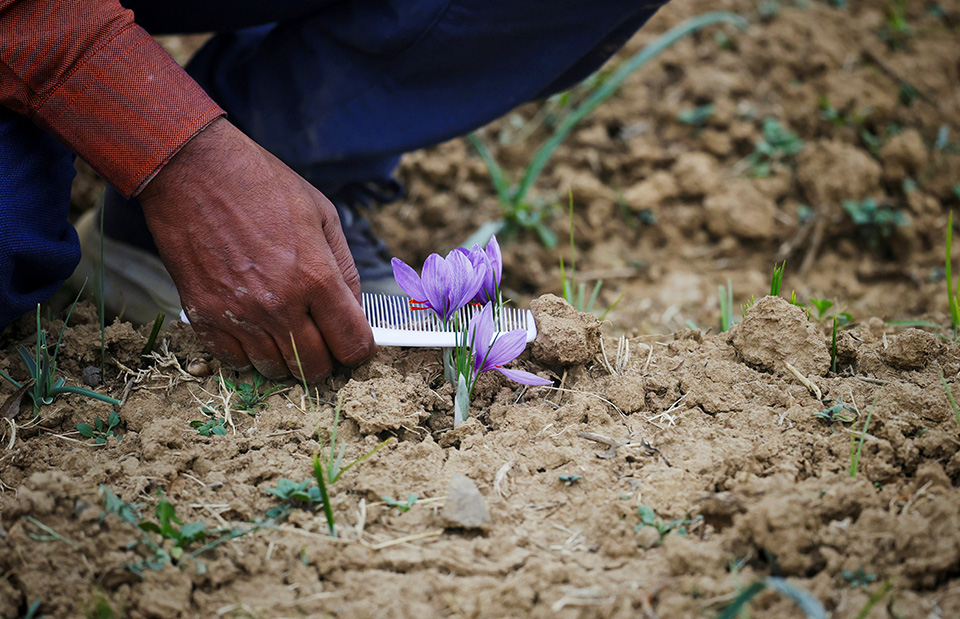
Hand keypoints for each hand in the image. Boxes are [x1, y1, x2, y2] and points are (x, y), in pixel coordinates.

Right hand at [137, 118, 375, 380]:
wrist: (193, 171)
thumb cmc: (262, 185)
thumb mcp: (323, 214)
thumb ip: (345, 268)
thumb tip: (355, 308)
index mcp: (315, 277)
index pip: (352, 344)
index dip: (359, 349)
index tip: (354, 343)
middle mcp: (279, 304)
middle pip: (316, 368)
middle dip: (326, 359)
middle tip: (321, 339)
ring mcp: (239, 315)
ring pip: (276, 370)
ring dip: (287, 358)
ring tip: (285, 330)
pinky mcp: (204, 316)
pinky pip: (235, 361)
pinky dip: (248, 353)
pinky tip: (254, 328)